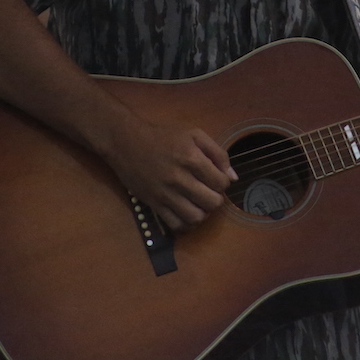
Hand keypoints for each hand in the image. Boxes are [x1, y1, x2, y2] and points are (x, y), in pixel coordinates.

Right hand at [103, 114, 236, 231]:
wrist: (126, 142)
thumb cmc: (162, 136)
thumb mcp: (193, 134)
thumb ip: (217, 153)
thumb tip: (233, 177)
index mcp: (191, 158)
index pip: (221, 183)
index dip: (224, 182)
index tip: (216, 179)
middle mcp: (179, 178)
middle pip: (212, 202)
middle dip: (216, 198)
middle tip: (209, 191)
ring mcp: (165, 194)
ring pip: (196, 217)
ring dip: (203, 213)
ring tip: (199, 203)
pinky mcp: (154, 204)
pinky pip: (176, 225)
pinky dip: (186, 223)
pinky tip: (186, 212)